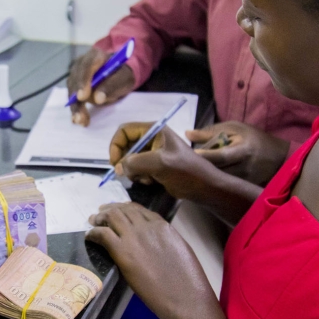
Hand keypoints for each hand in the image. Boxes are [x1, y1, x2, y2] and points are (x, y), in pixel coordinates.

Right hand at [67, 47, 135, 125]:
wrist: (117, 74)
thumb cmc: (122, 74)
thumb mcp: (124, 78)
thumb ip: (112, 85)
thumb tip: (98, 98)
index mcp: (96, 55)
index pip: (87, 65)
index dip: (84, 81)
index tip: (83, 97)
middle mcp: (82, 62)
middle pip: (76, 79)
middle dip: (77, 98)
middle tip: (80, 114)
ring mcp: (76, 74)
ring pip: (72, 89)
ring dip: (75, 106)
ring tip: (80, 120)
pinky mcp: (74, 85)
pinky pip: (72, 97)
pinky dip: (75, 108)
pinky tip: (77, 119)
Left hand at [87, 202, 215, 318]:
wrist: (185, 297)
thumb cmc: (188, 281)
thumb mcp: (180, 250)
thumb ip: (164, 241)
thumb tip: (154, 243)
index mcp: (163, 226)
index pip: (140, 210)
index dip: (126, 208)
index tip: (119, 210)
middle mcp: (147, 226)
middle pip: (123, 210)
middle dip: (110, 209)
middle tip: (101, 213)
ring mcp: (134, 237)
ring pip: (111, 217)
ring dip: (100, 218)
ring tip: (93, 221)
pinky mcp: (122, 252)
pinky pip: (102, 235)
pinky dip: (93, 233)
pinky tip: (89, 236)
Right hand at [109, 123, 223, 202]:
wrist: (204, 187)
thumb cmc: (185, 172)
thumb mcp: (159, 164)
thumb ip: (135, 162)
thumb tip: (120, 168)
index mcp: (154, 130)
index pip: (124, 131)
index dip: (116, 145)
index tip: (115, 163)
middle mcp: (153, 138)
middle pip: (126, 145)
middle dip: (125, 161)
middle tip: (128, 175)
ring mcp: (155, 152)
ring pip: (131, 159)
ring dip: (133, 171)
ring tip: (145, 179)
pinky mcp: (156, 165)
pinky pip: (139, 168)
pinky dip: (140, 176)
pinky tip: (151, 182)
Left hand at [185, 121, 289, 185]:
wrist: (277, 157)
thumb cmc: (253, 138)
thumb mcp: (235, 128)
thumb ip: (212, 132)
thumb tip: (188, 134)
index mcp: (243, 150)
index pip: (222, 155)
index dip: (206, 156)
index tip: (190, 155)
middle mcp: (244, 168)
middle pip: (217, 171)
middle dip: (199, 168)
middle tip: (180, 164)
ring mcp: (244, 181)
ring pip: (218, 181)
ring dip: (202, 176)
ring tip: (186, 171)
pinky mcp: (242, 188)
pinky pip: (222, 186)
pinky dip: (210, 182)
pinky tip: (198, 179)